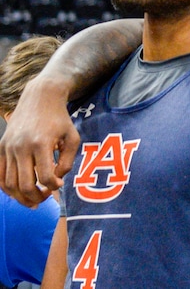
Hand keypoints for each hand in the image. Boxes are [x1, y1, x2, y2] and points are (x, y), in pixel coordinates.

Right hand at [0, 76, 78, 206]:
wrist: (40, 97)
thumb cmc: (60, 119)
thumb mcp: (72, 137)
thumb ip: (68, 161)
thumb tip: (56, 180)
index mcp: (41, 143)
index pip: (45, 176)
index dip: (53, 186)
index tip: (59, 185)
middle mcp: (21, 147)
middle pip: (24, 184)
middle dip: (36, 197)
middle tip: (45, 198)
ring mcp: (8, 147)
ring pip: (9, 183)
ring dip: (20, 197)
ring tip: (33, 200)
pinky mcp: (1, 147)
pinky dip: (6, 187)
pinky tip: (18, 192)